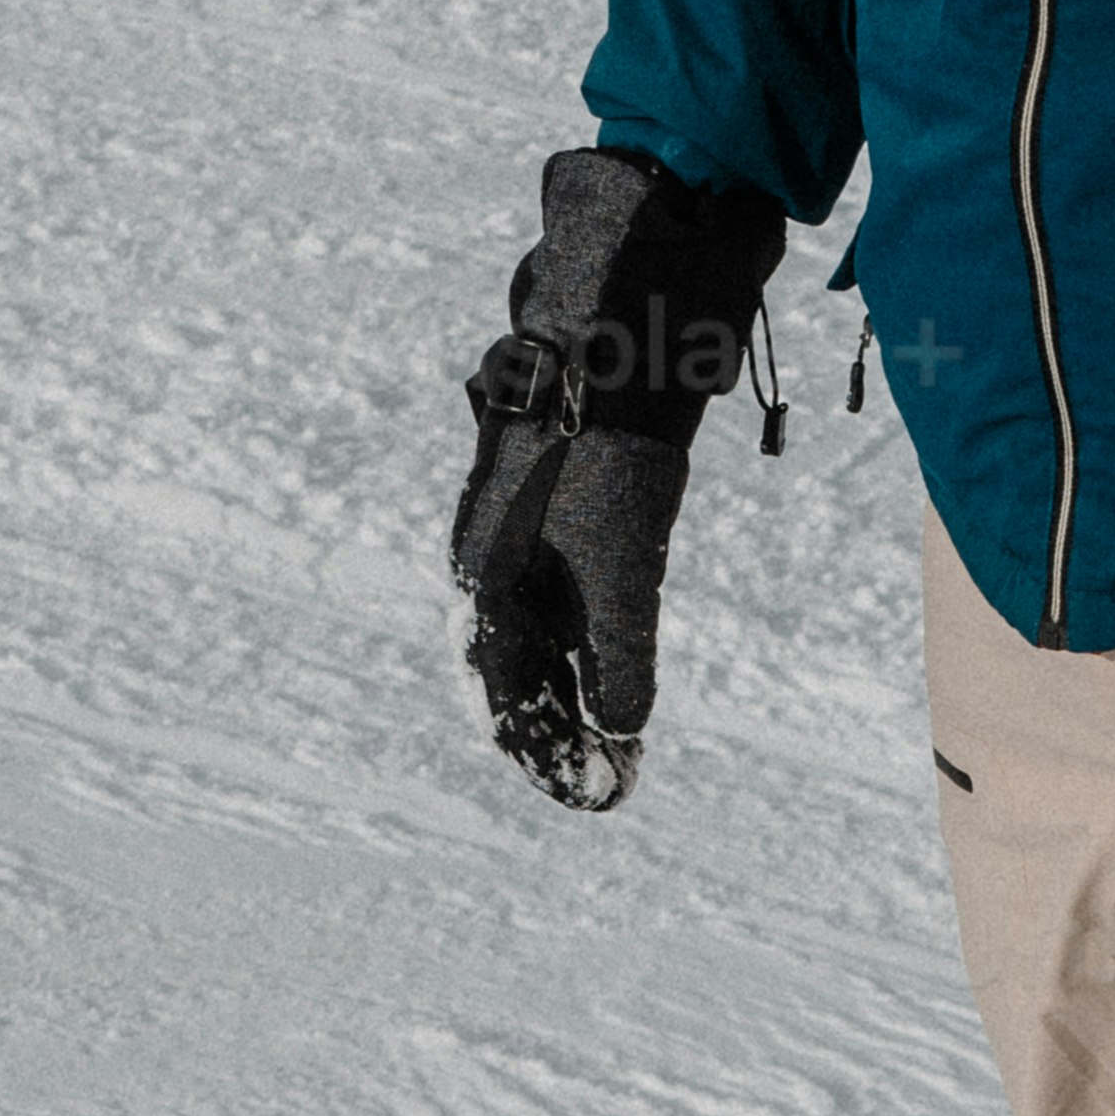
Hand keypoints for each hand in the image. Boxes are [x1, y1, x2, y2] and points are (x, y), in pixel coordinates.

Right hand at [449, 153, 779, 809]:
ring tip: (617, 731)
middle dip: (559, 722)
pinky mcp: (576, 488)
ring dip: (581, 680)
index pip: (503, 685)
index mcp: (486, 568)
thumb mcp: (624, 555)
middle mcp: (499, 546)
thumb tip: (624, 730)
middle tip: (605, 778)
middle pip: (522, 659)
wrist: (628, 319)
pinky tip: (622, 649)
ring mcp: (535, 516)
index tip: (587, 796)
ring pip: (550, 621)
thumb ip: (622, 649)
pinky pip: (577, 581)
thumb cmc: (609, 440)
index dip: (541, 747)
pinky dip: (601, 628)